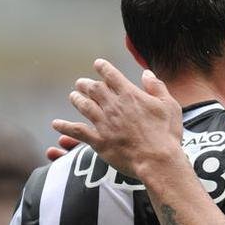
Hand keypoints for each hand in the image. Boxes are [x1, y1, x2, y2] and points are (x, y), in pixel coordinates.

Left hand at [53, 59, 184, 180]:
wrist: (157, 160)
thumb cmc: (166, 134)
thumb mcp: (169, 106)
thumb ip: (157, 87)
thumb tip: (146, 73)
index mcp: (130, 94)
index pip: (111, 75)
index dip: (103, 68)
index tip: (98, 64)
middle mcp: (113, 105)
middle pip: (94, 89)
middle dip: (86, 84)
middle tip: (81, 83)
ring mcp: (104, 123)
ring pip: (84, 106)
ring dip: (77, 99)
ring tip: (73, 96)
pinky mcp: (99, 141)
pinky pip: (77, 131)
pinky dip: (65, 127)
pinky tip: (56, 124)